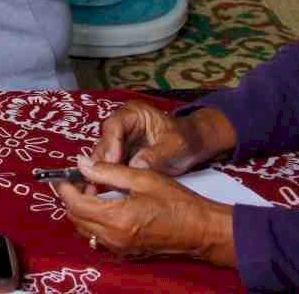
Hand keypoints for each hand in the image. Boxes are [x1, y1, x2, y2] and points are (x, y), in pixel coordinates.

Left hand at [55, 157, 235, 266]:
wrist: (203, 231)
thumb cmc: (178, 203)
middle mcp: (114, 238)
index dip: (65, 188)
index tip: (63, 175)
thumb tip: (81, 163)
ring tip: (91, 190)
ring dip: (81, 211)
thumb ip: (108, 171)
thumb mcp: (142, 178)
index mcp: (117, 219)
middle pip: (76, 219)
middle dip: (71, 199)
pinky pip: (99, 237)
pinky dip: (94, 221)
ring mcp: (120, 248)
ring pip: (86, 230)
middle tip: (77, 180)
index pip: (75, 204)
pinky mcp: (127, 252)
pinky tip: (104, 205)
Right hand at [91, 102, 235, 174]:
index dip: (111, 144)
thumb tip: (136, 166)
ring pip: (104, 155)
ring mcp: (120, 140)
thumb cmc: (186, 139)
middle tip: (104, 178)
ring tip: (105, 185)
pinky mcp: (122, 155)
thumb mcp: (174, 146)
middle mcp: (122, 124)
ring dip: (104, 170)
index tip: (112, 162)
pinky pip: (111, 165)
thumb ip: (155, 155)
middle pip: (105, 141)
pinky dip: (111, 176)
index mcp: (133, 113)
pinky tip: (110, 186)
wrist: (194, 145)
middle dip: (104, 160)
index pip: (115, 126)